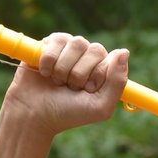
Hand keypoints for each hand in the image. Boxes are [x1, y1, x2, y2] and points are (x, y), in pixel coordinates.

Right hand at [1, 33, 128, 136]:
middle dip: (80, 73)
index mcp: (102, 69)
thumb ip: (118, 82)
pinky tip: (44, 73)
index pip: (110, 59)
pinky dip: (49, 61)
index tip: (87, 90)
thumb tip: (124, 51)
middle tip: (70, 88)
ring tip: (57, 82)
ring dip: (64, 68)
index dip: (97, 75)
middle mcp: (86, 56)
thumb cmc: (68, 114)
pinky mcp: (48, 45)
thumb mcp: (100, 107)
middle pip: (94, 49)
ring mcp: (67, 49)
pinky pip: (56, 41)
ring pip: (76, 43)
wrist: (34, 116)